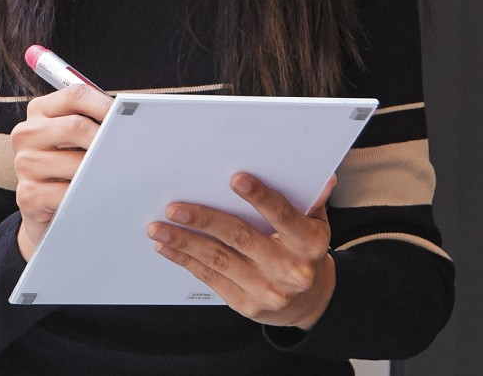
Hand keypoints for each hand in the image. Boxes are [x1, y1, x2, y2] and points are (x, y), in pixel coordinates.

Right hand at [10, 82, 112, 260]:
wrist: (42, 208)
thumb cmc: (66, 166)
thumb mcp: (74, 139)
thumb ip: (92, 123)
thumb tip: (127, 122)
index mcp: (40, 110)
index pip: (75, 95)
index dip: (105, 104)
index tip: (128, 115)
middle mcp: (27, 133)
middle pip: (75, 125)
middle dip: (106, 139)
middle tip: (127, 151)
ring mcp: (24, 163)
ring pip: (75, 162)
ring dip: (99, 172)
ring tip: (116, 175)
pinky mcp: (27, 194)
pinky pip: (66, 192)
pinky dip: (87, 195)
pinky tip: (96, 196)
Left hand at [146, 172, 336, 328]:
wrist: (310, 302)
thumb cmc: (306, 251)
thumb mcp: (315, 224)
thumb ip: (310, 200)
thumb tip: (322, 178)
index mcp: (309, 243)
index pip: (283, 216)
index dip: (260, 197)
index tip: (235, 179)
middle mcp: (289, 269)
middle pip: (241, 238)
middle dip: (205, 220)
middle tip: (176, 208)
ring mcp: (266, 290)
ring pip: (219, 260)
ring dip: (185, 242)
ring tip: (159, 228)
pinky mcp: (246, 304)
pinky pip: (210, 278)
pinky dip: (186, 261)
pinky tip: (168, 247)